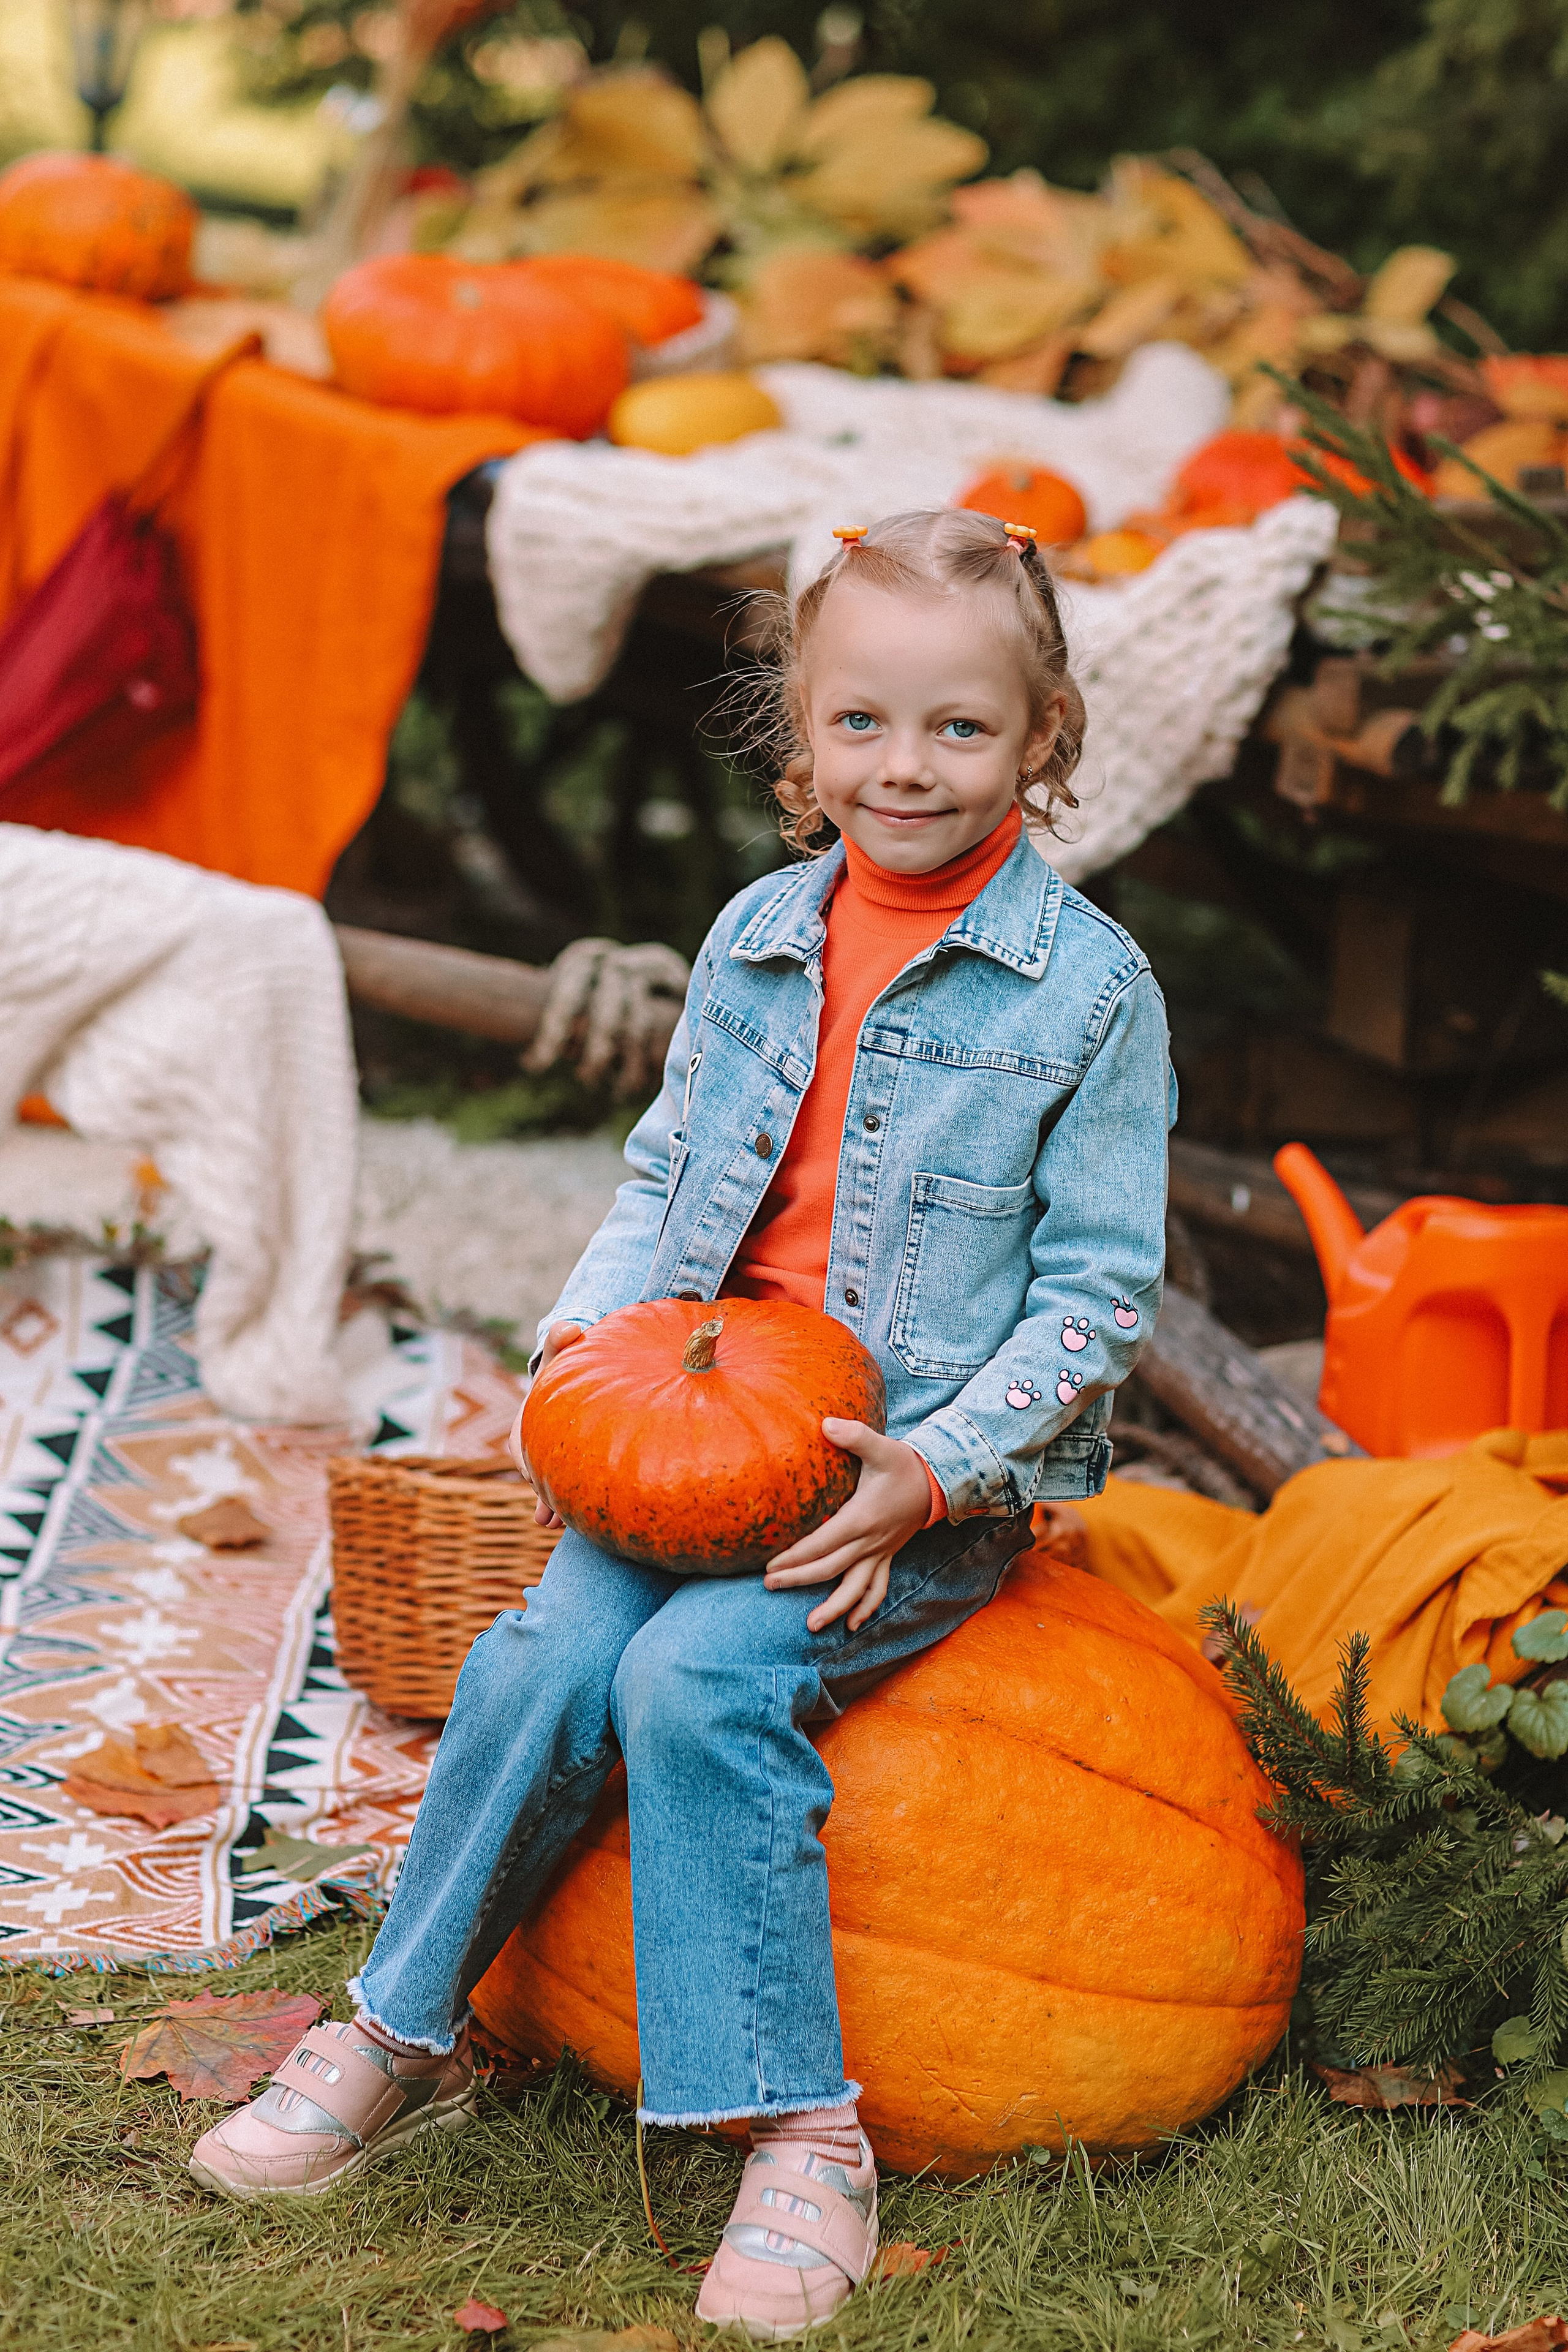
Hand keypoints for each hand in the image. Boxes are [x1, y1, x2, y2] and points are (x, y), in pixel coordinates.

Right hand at [512, 1321, 585, 1527]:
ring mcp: (549, 1457)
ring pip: (549, 1486)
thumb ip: (560, 1338)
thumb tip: (568, 1327)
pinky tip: (576, 1524)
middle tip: (555, 1516)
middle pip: (535, 1476)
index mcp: (524, 1423)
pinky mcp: (565, 1466)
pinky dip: (566, 1505)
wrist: (578, 1373)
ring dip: (554, 1506)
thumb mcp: (560, 1350)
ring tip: (561, 1525)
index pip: (522, 1450)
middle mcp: (532, 1444)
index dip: (532, 1468)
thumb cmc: (567, 1361)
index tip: (543, 1483)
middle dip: (543, 1496)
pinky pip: (563, 1489)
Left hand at [764, 1421, 933, 1633]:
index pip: (822, 1543)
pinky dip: (864, 1608)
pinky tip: (852, 1625)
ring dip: (834, 1608)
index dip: (795, 1556)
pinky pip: (877, 1588)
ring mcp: (880, 1553)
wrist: (937, 1481)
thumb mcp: (880, 1446)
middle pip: (830, 1568)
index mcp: (862, 1518)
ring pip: (856, 1589)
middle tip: (769, 1585)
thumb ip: (854, 1436)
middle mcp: (870, 1542)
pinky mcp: (887, 1556)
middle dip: (798, 1579)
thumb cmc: (903, 1463)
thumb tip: (825, 1424)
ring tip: (811, 1626)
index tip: (769, 1565)